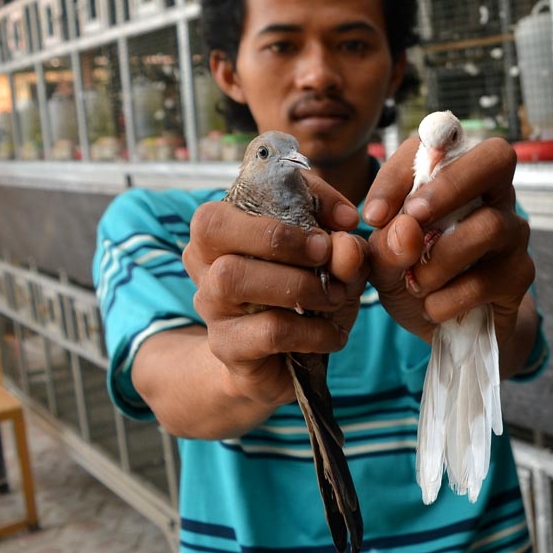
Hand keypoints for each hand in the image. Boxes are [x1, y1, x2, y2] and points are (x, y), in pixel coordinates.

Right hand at [182, 175, 370, 407]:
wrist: (285, 364)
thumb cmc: (307, 296)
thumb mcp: (335, 264)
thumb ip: (345, 248)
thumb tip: (346, 243)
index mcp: (228, 226)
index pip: (244, 188)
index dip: (300, 195)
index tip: (346, 218)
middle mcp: (206, 259)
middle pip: (214, 226)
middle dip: (279, 236)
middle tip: (326, 254)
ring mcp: (210, 303)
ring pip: (232, 277)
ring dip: (298, 285)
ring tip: (335, 297)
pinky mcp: (226, 346)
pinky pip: (266, 330)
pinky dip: (311, 330)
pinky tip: (333, 334)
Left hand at [362, 135, 534, 346]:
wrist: (446, 329)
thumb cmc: (413, 275)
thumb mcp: (384, 260)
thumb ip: (386, 243)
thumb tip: (406, 228)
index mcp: (458, 176)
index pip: (440, 142)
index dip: (402, 171)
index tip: (372, 216)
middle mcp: (494, 195)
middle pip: (497, 157)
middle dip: (450, 186)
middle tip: (412, 220)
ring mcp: (513, 232)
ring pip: (488, 226)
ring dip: (439, 260)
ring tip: (416, 284)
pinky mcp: (520, 273)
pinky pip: (485, 280)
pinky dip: (447, 300)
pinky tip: (434, 307)